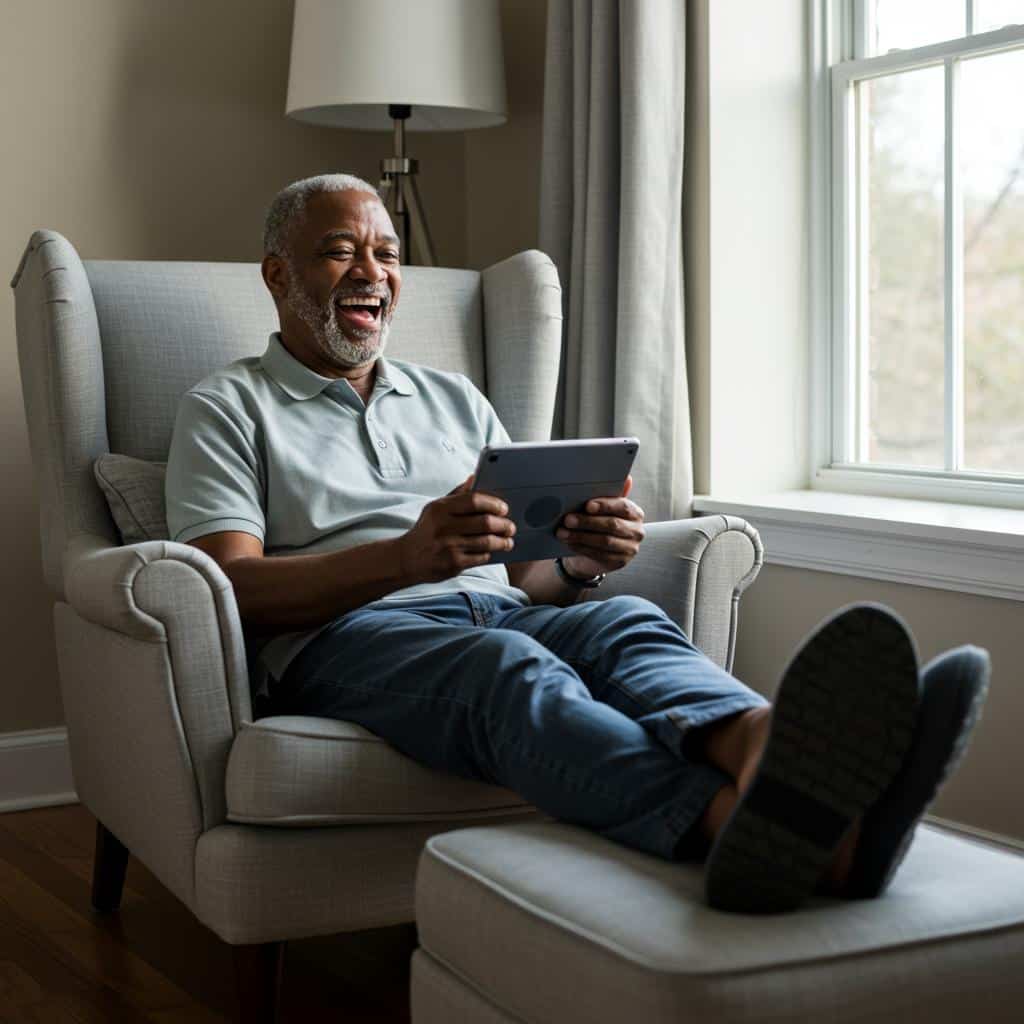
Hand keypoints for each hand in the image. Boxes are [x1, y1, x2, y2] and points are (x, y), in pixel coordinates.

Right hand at [398, 475, 515, 582]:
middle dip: (503, 524)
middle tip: (510, 526)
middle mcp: (444, 526)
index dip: (494, 504)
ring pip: (487, 542)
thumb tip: (475, 477)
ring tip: (508, 540)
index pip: (474, 501)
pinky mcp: (453, 564)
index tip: (504, 508)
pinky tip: (492, 551)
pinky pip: (481, 557)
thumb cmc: (427, 530)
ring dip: (502, 541)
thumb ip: (457, 494)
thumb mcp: (436, 508)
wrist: (407, 559)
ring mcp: (449, 546)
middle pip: (485, 522)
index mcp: (441, 509)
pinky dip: (490, 553)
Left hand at [556, 475, 644, 578]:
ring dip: (580, 536)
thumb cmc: (600, 525)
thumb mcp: (604, 510)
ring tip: (563, 532)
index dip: (605, 505)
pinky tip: (570, 543)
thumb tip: (626, 478)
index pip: (623, 506)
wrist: (598, 553)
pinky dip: (582, 548)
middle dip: (587, 522)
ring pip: (604, 541)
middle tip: (568, 519)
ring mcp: (630, 548)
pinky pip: (600, 554)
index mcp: (635, 513)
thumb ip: (610, 495)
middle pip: (612, 525)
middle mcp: (637, 531)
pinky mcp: (620, 562)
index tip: (587, 505)